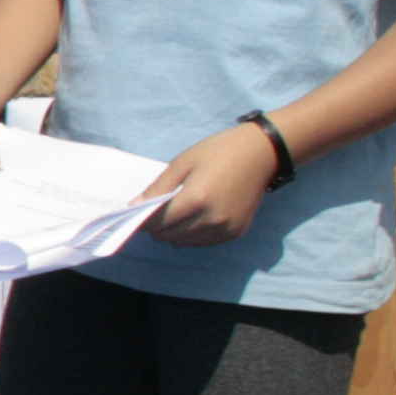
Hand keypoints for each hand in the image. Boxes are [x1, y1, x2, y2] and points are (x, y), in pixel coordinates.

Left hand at [138, 121, 279, 245]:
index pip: (158, 223)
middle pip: (169, 236)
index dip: (144, 219)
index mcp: (196, 200)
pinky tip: (195, 217)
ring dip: (174, 232)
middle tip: (158, 208)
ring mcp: (226, 229)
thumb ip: (158, 188)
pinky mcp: (236, 233)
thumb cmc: (218, 152)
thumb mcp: (182, 163)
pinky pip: (203, 242)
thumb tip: (134, 206)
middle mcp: (212, 220)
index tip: (139, 211)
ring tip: (178, 211)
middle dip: (157, 226)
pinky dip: (192, 234)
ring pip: (185, 242)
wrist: (261, 154)